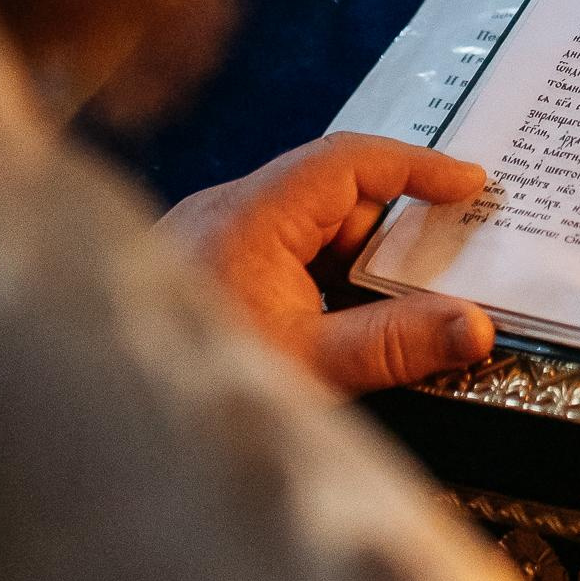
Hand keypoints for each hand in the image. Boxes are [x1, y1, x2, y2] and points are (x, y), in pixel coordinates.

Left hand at [157, 134, 495, 394]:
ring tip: (417, 304)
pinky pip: (287, 263)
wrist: (104, 418)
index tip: (472, 184)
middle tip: (461, 257)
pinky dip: (329, 285)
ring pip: (312, 237)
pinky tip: (355, 325)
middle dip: (399, 230)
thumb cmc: (197, 384)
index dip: (418, 166)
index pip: (349, 162)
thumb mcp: (310, 366)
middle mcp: (230, 215)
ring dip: (363, 266)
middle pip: (335, 201)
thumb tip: (474, 325)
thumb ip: (394, 343)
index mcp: (252, 216)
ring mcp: (215, 243)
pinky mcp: (208, 273)